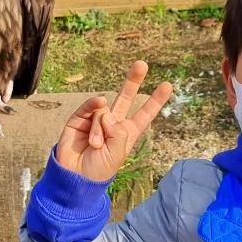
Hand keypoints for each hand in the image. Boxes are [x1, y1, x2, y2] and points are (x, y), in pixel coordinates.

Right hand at [55, 61, 172, 182]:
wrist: (74, 177)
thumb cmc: (98, 170)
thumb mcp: (116, 155)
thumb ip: (117, 132)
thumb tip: (107, 112)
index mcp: (126, 134)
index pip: (144, 114)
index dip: (155, 101)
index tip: (167, 85)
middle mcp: (113, 124)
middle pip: (125, 98)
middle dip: (133, 81)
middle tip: (142, 64)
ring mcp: (96, 120)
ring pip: (104, 111)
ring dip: (99, 128)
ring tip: (94, 145)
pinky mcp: (79, 119)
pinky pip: (89, 106)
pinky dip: (93, 105)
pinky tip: (97, 102)